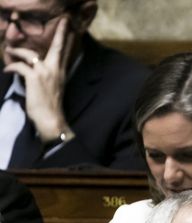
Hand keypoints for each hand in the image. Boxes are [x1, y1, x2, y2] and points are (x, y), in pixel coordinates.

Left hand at [3, 17, 73, 143]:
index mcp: (60, 73)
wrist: (51, 119)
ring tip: (9, 52)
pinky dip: (10, 67)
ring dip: (16, 52)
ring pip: (29, 54)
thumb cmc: (51, 107)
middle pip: (57, 47)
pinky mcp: (34, 77)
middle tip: (64, 21)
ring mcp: (45, 73)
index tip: (72, 29)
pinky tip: (7, 71)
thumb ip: (46, 77)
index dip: (68, 41)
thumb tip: (33, 69)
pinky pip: (18, 65)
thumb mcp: (52, 89)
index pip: (65, 54)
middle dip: (60, 33)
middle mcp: (55, 70)